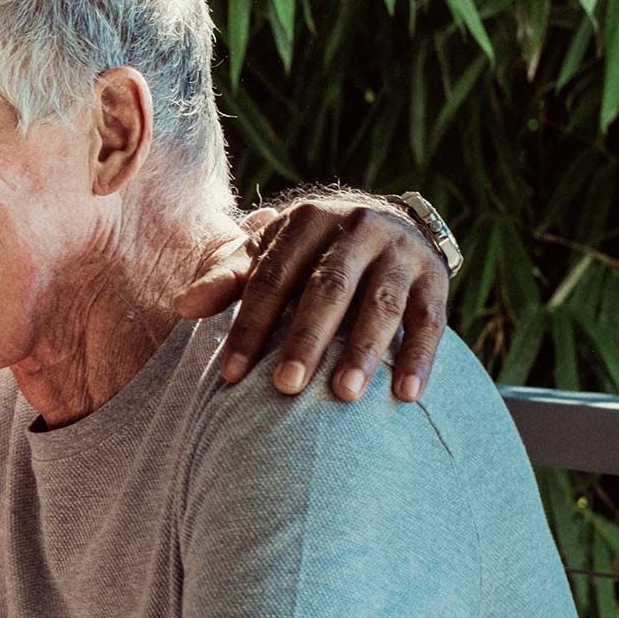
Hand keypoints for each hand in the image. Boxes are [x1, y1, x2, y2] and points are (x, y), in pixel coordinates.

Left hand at [177, 196, 448, 401]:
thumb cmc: (310, 252)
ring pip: (382, 304)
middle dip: (306, 339)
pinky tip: (405, 395)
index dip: (250, 327)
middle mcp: (357, 228)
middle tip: (286, 388)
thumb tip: (183, 306)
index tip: (231, 376)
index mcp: (307, 221)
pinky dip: (418, 358)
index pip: (271, 279)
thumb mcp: (268, 254)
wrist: (390, 223)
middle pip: (328, 288)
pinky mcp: (436, 277)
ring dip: (362, 351)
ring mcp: (401, 252)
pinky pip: (430, 321)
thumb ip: (228, 278)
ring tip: (343, 395)